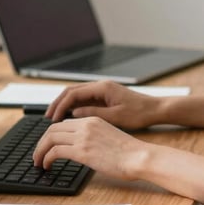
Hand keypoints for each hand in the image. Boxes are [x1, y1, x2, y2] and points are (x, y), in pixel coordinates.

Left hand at [32, 116, 145, 179]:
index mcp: (93, 120)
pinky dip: (46, 158)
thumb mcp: (109, 137)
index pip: (64, 123)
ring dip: (40, 151)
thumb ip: (94, 138)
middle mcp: (86, 125)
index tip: (48, 146)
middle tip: (38, 154)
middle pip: (53, 128)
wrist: (139, 156)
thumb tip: (84, 149)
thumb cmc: (130, 152)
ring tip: (38, 162)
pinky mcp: (82, 151)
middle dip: (42, 142)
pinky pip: (54, 151)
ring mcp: (83, 137)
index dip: (52, 135)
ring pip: (50, 138)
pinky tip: (47, 165)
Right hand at [45, 80, 159, 129]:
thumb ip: (93, 114)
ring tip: (54, 118)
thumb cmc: (139, 113)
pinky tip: (69, 117)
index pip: (73, 93)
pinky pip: (84, 99)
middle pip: (72, 91)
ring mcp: (102, 91)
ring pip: (77, 94)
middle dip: (57, 103)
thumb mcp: (115, 117)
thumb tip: (73, 113)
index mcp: (102, 88)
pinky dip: (74, 107)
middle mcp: (100, 86)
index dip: (60, 105)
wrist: (156, 110)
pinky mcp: (105, 97)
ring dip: (64, 105)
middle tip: (47, 117)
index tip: (52, 118)